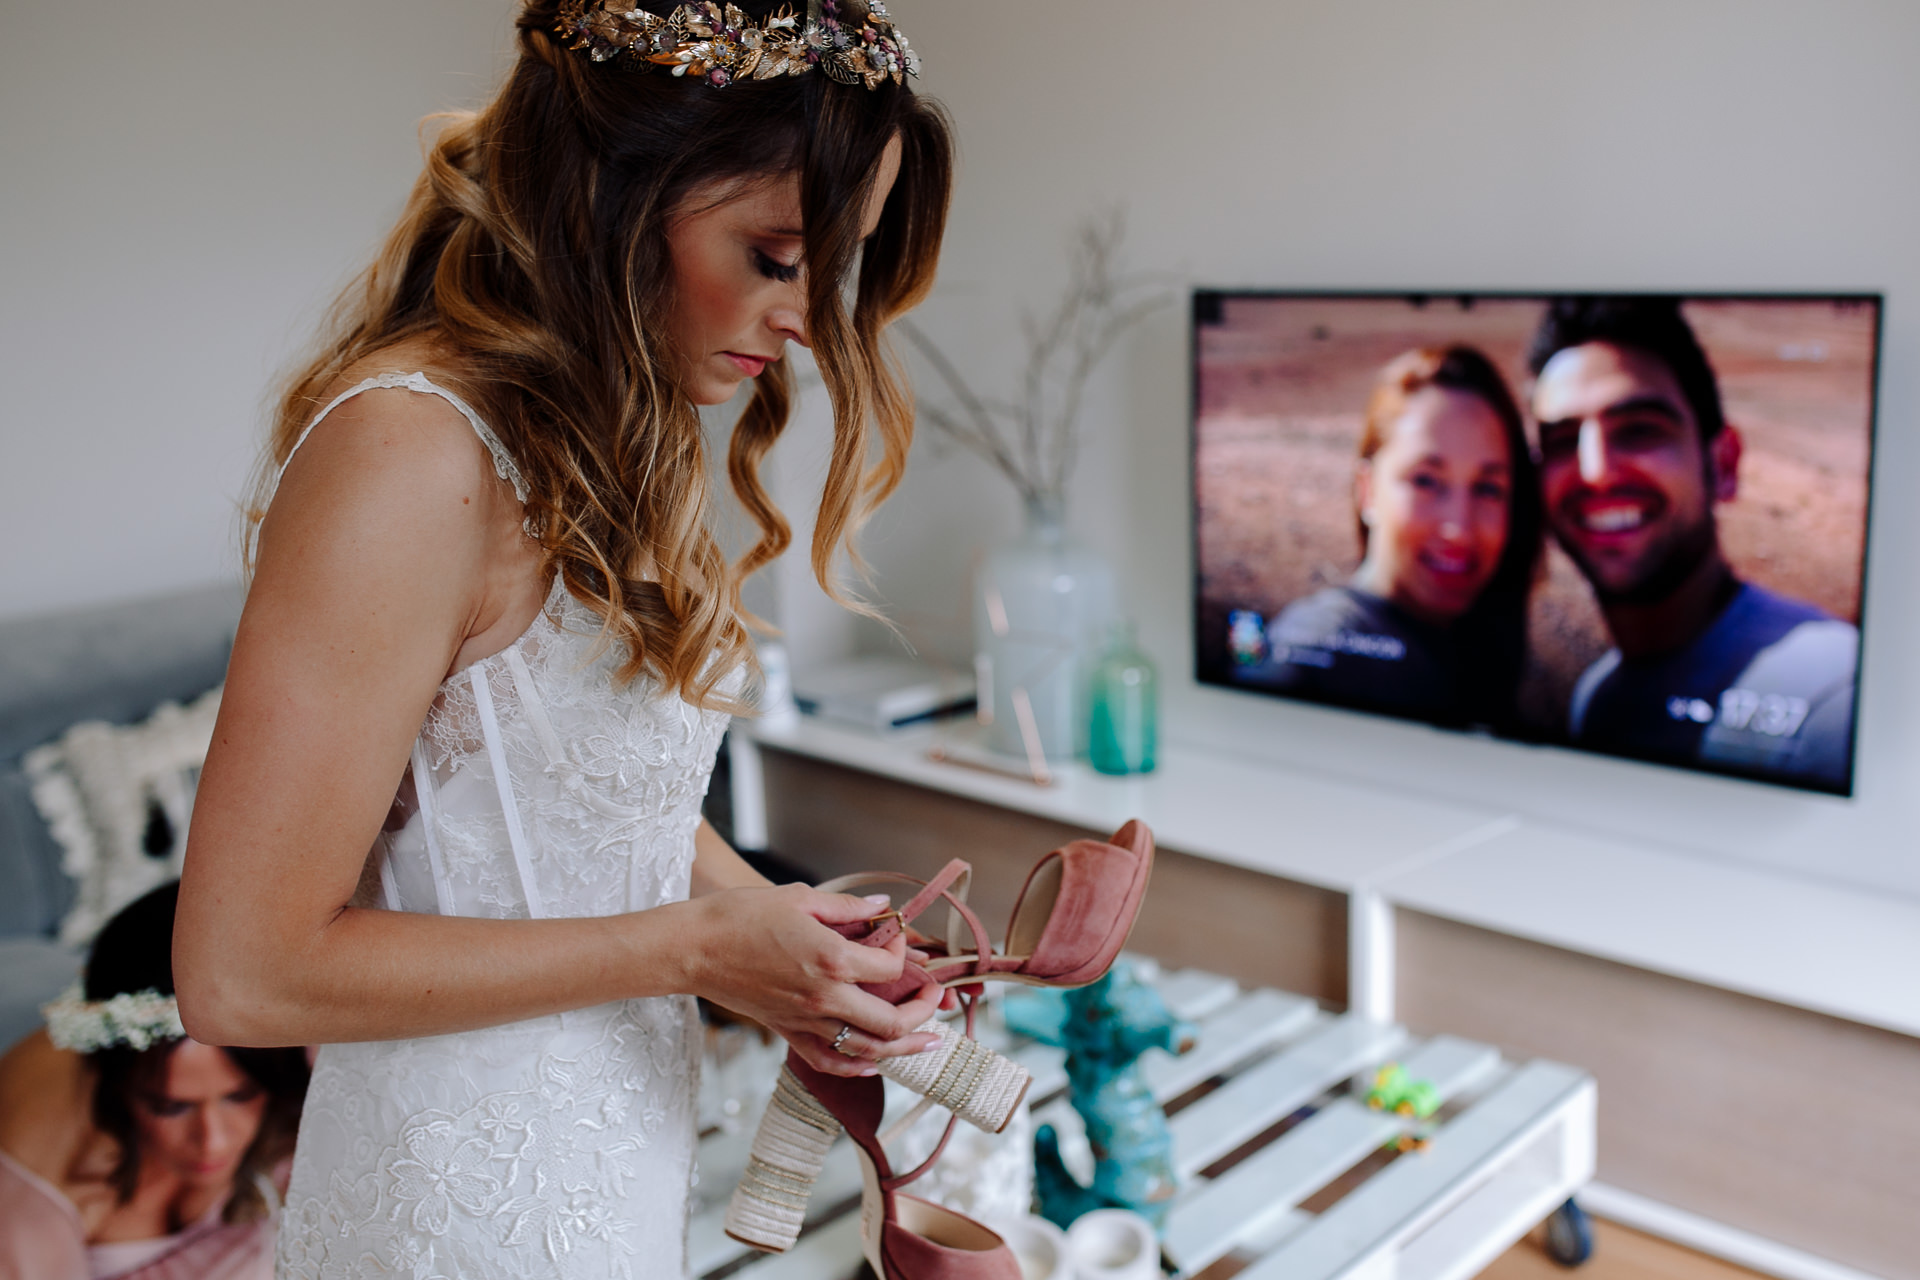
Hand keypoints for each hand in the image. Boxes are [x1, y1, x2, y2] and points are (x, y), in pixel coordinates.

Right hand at [681, 884, 943, 1076]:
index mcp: (831, 959)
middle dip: (922, 1011)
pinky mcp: (786, 1033)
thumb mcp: (799, 897)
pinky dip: (858, 1067)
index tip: (895, 938)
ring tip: (928, 1040)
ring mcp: (805, 1021)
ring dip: (904, 1047)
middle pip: (890, 1022)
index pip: (890, 968)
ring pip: (867, 1050)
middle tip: (935, 998)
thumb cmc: (740, 916)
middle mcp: (823, 997)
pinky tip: (875, 1062)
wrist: (692, 948)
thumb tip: (882, 907)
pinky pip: (829, 1062)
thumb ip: (847, 907)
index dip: (903, 953)